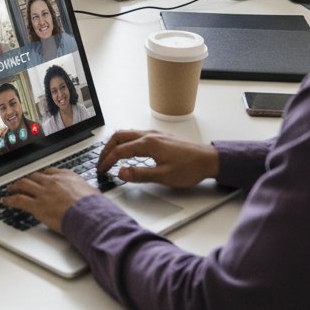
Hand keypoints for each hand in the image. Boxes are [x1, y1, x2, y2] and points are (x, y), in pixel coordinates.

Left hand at [2, 168, 98, 233]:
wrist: (90, 215)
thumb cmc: (94, 207)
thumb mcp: (91, 192)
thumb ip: (83, 191)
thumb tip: (87, 196)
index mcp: (66, 176)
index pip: (50, 172)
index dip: (42, 176)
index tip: (39, 178)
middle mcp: (52, 181)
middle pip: (34, 177)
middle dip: (27, 180)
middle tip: (21, 183)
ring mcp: (43, 192)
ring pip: (23, 185)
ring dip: (15, 187)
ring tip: (10, 189)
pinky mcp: (37, 205)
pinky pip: (19, 200)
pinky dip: (10, 200)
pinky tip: (6, 202)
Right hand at [97, 129, 218, 188]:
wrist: (209, 160)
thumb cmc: (190, 168)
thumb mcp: (164, 176)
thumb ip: (140, 174)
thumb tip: (121, 172)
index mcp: (148, 144)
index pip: (120, 151)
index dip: (108, 161)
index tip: (102, 170)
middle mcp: (148, 135)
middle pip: (118, 137)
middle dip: (106, 149)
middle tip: (101, 162)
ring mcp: (153, 134)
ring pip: (126, 133)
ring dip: (114, 144)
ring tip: (109, 156)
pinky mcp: (158, 136)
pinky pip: (134, 134)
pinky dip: (124, 141)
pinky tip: (126, 150)